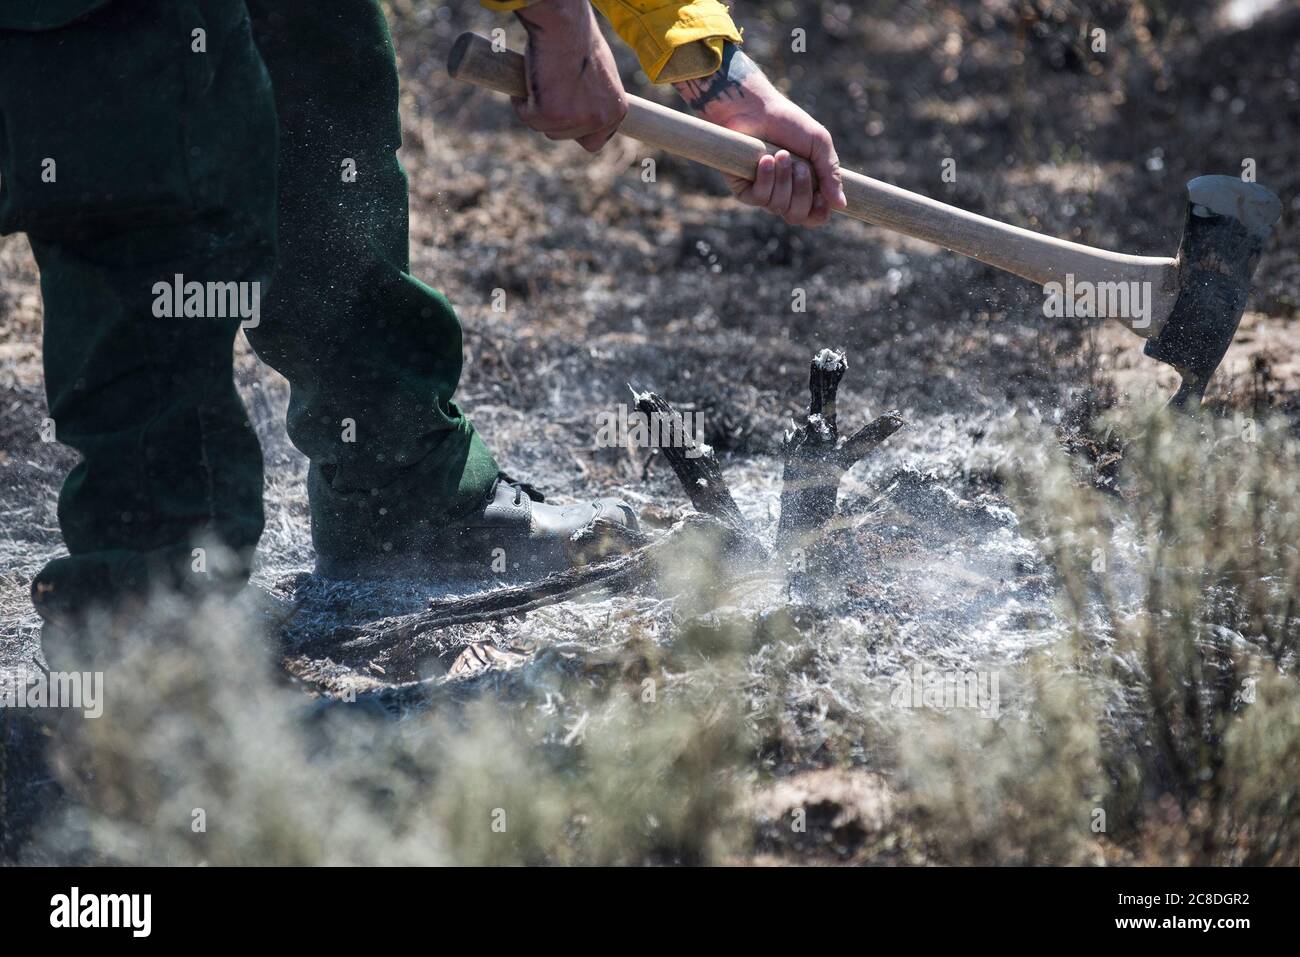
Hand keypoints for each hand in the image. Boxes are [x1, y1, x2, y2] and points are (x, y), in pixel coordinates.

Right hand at [513, 0, 627, 152]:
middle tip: (549, 88)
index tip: (564, 118)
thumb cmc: (580, 40)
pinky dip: (522, 102)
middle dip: (553, 117)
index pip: (594, 141)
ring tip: (542, 78)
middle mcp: (599, 120)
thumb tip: (582, 109)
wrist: (565, 25)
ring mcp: (575, 120)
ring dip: (537, 108)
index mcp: (616, 111)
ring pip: (545, 128)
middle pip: (565, 136)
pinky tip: (530, 78)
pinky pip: (527, 117)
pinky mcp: (549, 115)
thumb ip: (595, 99)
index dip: (575, 130)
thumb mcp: (600, 76)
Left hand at [675, 43, 846, 225]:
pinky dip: (766, 178)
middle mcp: (785, 194)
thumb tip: (842, 205)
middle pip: (797, 216)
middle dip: (801, 191)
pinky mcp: (744, 190)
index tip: (821, 196)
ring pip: (778, 207)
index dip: (818, 212)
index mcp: (806, 187)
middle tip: (800, 166)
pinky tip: (765, 159)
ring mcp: (764, 194)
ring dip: (784, 179)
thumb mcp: (819, 144)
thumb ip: (832, 174)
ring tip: (781, 154)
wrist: (755, 108)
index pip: (814, 217)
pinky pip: (759, 199)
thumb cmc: (788, 123)